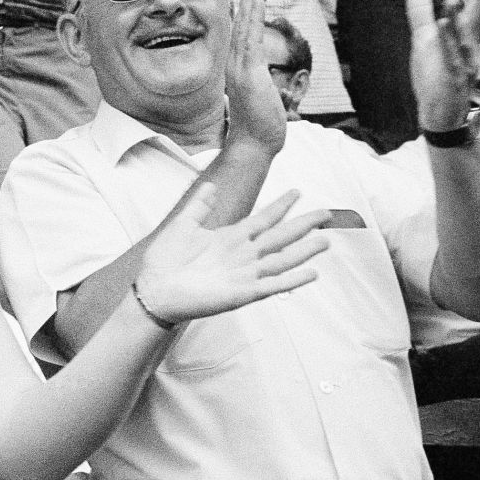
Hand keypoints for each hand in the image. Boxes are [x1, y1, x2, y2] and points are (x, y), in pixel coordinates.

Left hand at [133, 185, 328, 325]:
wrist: (153, 289)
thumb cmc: (165, 260)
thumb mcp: (183, 225)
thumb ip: (199, 206)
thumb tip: (210, 185)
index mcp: (230, 238)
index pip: (262, 219)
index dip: (280, 205)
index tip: (297, 191)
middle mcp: (242, 255)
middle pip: (279, 236)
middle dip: (302, 225)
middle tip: (325, 212)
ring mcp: (244, 274)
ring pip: (282, 260)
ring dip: (304, 251)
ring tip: (325, 240)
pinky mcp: (242, 293)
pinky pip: (272, 286)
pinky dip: (292, 280)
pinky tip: (311, 273)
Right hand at [224, 0, 288, 154]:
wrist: (254, 144)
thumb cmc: (258, 123)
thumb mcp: (260, 95)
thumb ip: (258, 81)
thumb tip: (260, 78)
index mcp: (236, 66)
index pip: (241, 32)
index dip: (246, 10)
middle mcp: (234, 63)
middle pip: (241, 23)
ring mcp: (239, 67)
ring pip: (245, 26)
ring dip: (252, 0)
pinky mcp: (248, 72)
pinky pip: (251, 38)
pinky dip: (252, 16)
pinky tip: (256, 0)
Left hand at [408, 0, 479, 131]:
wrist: (441, 113)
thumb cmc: (436, 76)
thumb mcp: (424, 41)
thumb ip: (421, 14)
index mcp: (466, 34)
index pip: (479, 5)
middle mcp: (470, 45)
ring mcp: (464, 62)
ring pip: (464, 38)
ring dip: (458, 20)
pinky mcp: (453, 79)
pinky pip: (451, 59)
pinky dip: (447, 43)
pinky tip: (441, 25)